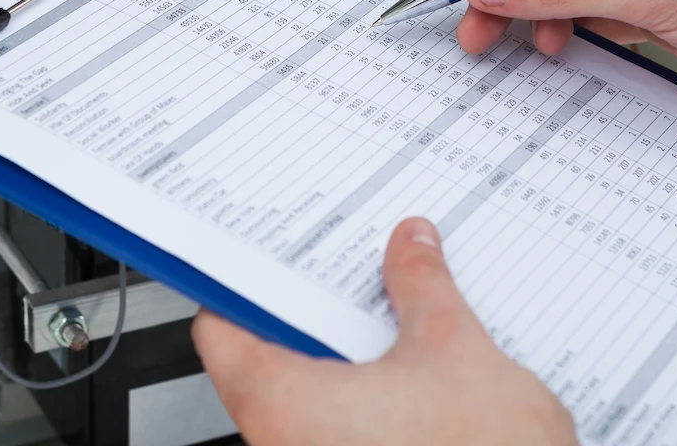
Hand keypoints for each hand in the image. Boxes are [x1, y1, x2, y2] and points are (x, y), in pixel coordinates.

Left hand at [194, 218, 577, 445]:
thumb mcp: (454, 349)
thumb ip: (423, 289)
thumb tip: (412, 248)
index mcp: (283, 405)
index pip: (222, 332)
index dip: (246, 287)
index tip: (274, 261)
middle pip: (270, 363)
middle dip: (317, 317)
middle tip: (352, 277)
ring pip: (310, 403)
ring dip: (349, 363)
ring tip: (395, 321)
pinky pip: (341, 436)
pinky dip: (368, 406)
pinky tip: (414, 382)